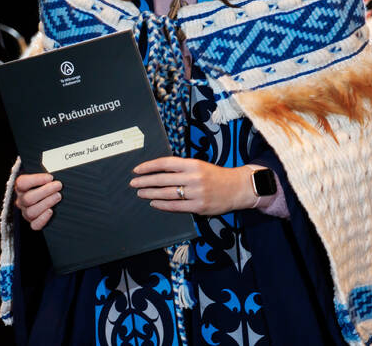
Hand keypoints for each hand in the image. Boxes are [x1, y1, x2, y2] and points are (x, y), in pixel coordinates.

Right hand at [14, 172, 61, 230]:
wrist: (48, 194)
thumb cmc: (46, 183)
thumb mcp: (44, 175)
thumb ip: (46, 171)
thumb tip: (56, 169)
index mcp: (21, 187)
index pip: (22, 183)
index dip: (36, 180)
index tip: (50, 177)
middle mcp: (21, 200)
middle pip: (28, 198)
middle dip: (46, 191)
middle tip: (58, 185)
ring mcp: (26, 212)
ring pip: (31, 212)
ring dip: (46, 203)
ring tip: (58, 196)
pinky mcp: (33, 222)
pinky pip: (34, 225)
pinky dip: (43, 219)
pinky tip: (51, 211)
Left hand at [130, 157, 255, 215]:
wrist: (238, 188)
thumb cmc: (215, 176)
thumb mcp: (199, 166)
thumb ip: (181, 168)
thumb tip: (157, 171)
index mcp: (193, 164)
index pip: (165, 163)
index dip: (149, 166)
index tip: (137, 169)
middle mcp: (194, 177)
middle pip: (163, 179)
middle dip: (145, 181)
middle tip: (133, 183)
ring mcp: (197, 193)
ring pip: (167, 194)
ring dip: (151, 193)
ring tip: (141, 193)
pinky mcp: (199, 206)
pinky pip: (176, 207)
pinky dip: (162, 205)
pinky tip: (154, 203)